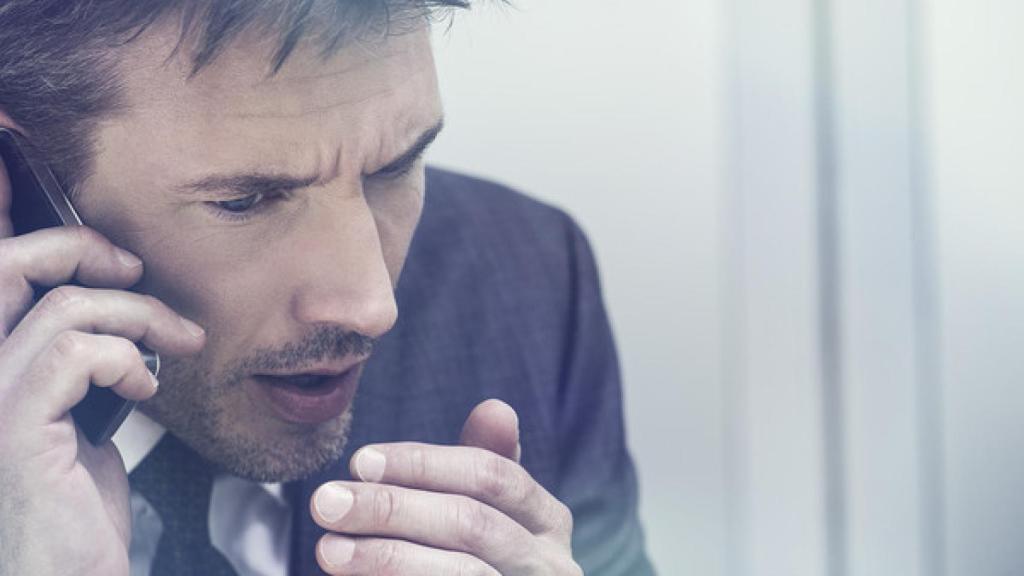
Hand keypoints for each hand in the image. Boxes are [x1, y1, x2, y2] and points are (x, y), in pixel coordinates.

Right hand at [0, 161, 205, 574]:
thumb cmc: (70, 516)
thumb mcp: (74, 425)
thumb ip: (75, 370)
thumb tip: (116, 324)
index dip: (11, 223)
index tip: (37, 199)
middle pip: (7, 267)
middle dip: (80, 248)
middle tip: (135, 270)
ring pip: (62, 306)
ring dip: (137, 314)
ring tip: (175, 342)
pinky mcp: (13, 429)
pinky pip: (73, 353)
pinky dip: (125, 357)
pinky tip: (145, 385)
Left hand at [310, 399, 581, 574]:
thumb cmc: (481, 565)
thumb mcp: (485, 513)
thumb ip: (482, 465)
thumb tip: (495, 407)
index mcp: (548, 521)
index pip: (492, 476)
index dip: (424, 464)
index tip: (360, 461)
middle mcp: (553, 565)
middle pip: (471, 522)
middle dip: (392, 508)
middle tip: (326, 501)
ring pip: (462, 572)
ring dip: (386, 556)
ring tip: (329, 548)